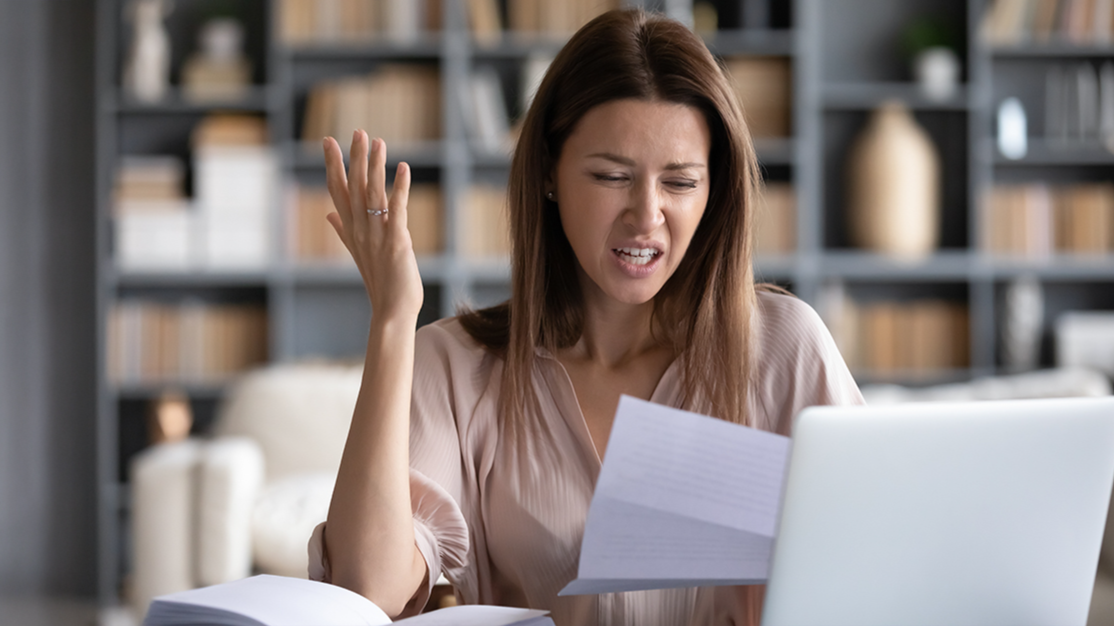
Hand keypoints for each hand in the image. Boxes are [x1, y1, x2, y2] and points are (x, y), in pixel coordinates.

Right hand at [324, 130, 423, 322]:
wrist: (390, 312)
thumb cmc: (379, 283)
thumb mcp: (358, 253)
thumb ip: (342, 231)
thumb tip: (328, 214)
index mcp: (350, 230)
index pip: (337, 191)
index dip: (333, 165)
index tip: (328, 141)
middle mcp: (360, 230)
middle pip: (354, 187)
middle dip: (355, 157)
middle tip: (357, 131)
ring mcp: (376, 235)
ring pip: (372, 194)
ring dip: (376, 167)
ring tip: (378, 142)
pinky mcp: (397, 242)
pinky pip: (398, 210)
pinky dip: (400, 188)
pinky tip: (403, 169)